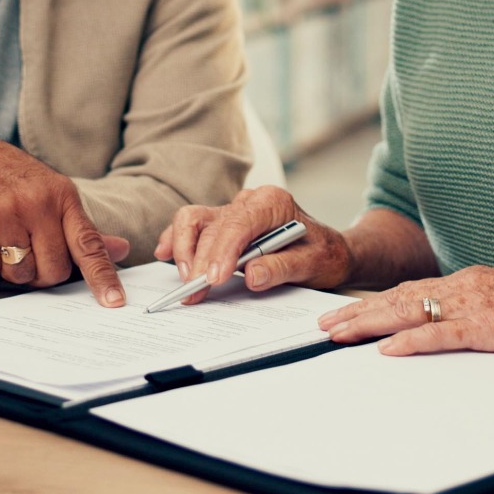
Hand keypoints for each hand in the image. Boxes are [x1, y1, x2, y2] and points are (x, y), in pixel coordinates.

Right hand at [0, 129, 126, 306]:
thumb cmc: (11, 178)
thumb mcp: (52, 193)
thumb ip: (82, 228)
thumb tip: (120, 249)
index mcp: (63, 196)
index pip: (88, 243)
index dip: (102, 276)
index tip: (114, 301)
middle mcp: (38, 203)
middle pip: (54, 269)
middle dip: (43, 273)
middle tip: (31, 253)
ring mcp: (7, 211)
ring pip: (22, 273)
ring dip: (14, 268)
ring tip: (6, 240)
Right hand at [154, 185, 350, 305]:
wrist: (328, 250)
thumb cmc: (322, 254)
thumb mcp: (312, 264)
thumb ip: (282, 268)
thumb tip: (252, 275)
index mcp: (273, 202)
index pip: (239, 222)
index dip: (222, 250)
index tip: (214, 278)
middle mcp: (249, 200)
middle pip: (213, 226)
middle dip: (200, 260)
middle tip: (194, 293)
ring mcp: (232, 210)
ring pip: (194, 220)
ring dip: (184, 250)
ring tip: (185, 282)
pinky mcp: (221, 224)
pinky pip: (192, 225)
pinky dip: (176, 239)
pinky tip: (165, 255)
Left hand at [317, 265, 493, 356]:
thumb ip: (480, 311)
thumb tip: (453, 327)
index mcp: (470, 279)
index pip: (410, 289)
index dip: (375, 301)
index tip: (345, 312)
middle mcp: (465, 285)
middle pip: (398, 298)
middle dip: (357, 312)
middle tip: (323, 326)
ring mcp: (476, 304)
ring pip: (409, 312)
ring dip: (369, 324)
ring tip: (337, 335)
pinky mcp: (490, 326)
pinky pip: (441, 334)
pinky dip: (410, 341)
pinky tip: (386, 350)